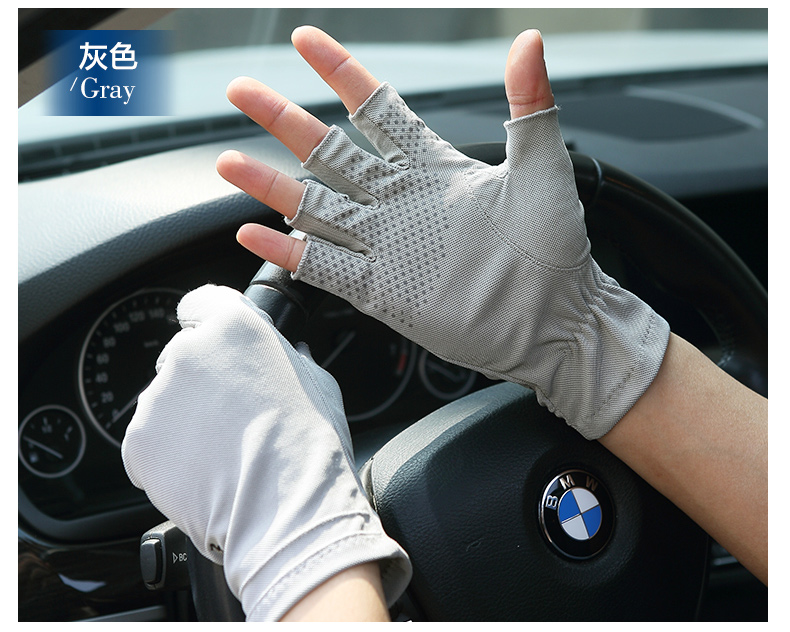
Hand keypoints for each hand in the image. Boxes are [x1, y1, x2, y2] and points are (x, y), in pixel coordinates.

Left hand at [121, 285, 409, 620]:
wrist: (287, 510)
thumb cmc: (311, 444)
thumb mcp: (317, 382)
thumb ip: (289, 356)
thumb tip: (287, 352)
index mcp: (233, 326)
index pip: (201, 303)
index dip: (208, 324)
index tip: (213, 343)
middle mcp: (186, 352)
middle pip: (183, 357)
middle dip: (202, 381)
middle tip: (232, 415)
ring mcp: (157, 398)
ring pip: (168, 403)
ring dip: (186, 420)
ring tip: (223, 452)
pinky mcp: (138, 443)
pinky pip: (152, 442)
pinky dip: (170, 456)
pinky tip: (205, 472)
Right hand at [217, 27, 668, 438]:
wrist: (553, 319)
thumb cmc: (555, 247)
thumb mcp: (543, 169)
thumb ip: (529, 105)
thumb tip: (530, 41)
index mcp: (432, 166)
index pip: (375, 108)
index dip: (340, 73)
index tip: (307, 40)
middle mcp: (400, 201)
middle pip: (328, 151)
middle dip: (283, 119)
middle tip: (241, 89)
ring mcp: (386, 245)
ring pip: (316, 207)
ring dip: (271, 185)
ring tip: (227, 161)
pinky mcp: (381, 289)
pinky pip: (324, 267)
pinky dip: (289, 252)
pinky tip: (253, 233)